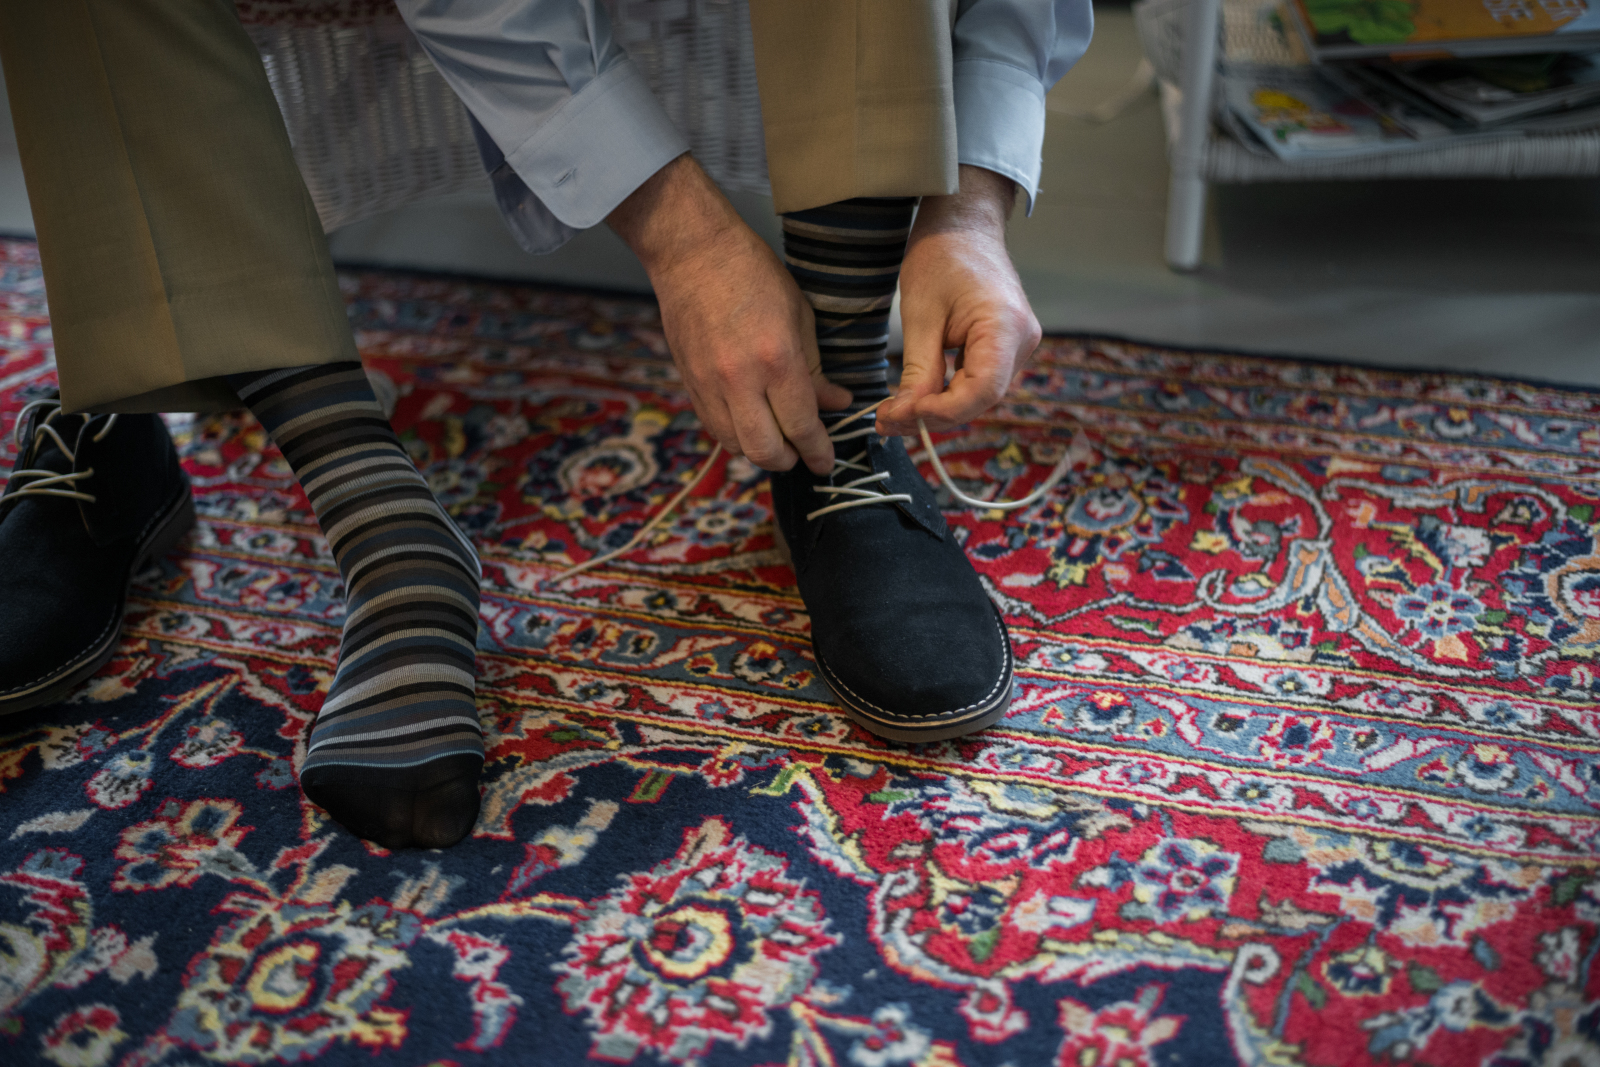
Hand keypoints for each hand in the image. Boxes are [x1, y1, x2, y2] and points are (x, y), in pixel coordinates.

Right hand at [607, 155, 849, 473]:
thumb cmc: (753, 275)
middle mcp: (739, 380)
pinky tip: (750, 421)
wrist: (693, 254)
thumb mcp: (799, 317)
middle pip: (765, 451)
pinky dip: (736, 434)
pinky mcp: (689, 384)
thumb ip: (816, 369)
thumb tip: (836, 403)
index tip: (826, 462)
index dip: (818, 451)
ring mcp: (708, 385)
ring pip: (736, 446)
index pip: (801, 426)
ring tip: (777, 437)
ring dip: (760, 450)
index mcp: (776, 359)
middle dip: (789, 460)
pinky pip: (714, 427)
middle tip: (802, 453)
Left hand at [875, 165, 1041, 437]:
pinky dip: (945, 394)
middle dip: (933, 415)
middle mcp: (1022, 341)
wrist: (962, 226)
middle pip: (981, 399)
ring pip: (978, 396)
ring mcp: (1017, 346)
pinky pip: (977, 381)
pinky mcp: (1005, 348)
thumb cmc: (941, 257)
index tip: (904, 414)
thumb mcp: (920, 316)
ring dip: (937, 408)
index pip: (983, 390)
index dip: (944, 411)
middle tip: (886, 421)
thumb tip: (908, 415)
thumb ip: (919, 369)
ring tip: (893, 412)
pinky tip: (914, 397)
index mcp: (1006, 326)